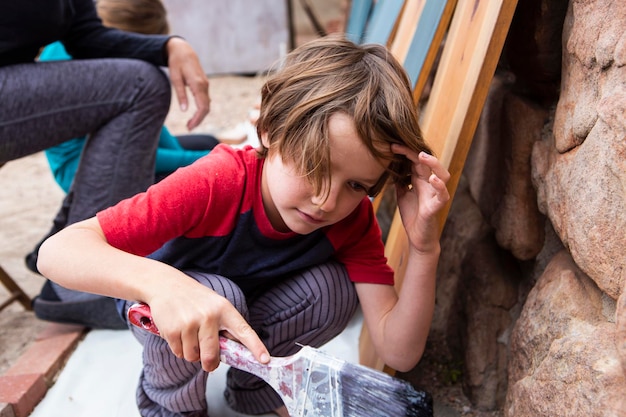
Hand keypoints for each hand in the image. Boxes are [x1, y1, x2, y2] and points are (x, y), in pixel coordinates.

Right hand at [147, 281, 268, 371]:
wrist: (166, 285)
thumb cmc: (194, 299)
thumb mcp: (215, 306)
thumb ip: (224, 327)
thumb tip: (233, 352)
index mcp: (224, 309)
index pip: (243, 331)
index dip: (255, 347)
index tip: (265, 360)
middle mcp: (209, 316)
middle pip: (212, 355)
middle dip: (210, 364)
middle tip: (208, 363)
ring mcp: (190, 323)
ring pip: (193, 357)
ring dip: (191, 353)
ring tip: (188, 335)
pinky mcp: (174, 330)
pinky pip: (179, 353)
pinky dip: (178, 349)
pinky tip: (178, 332)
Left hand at [165, 37, 210, 129]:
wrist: (183, 50)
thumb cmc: (177, 63)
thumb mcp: (175, 78)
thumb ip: (180, 94)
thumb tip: (184, 110)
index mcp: (198, 84)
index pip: (202, 107)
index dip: (197, 119)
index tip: (189, 127)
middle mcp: (204, 86)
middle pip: (206, 108)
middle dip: (199, 120)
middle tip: (188, 128)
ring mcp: (205, 85)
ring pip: (207, 105)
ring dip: (200, 116)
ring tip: (189, 124)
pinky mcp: (204, 85)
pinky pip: (205, 100)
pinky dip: (201, 109)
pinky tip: (194, 114)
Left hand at [391, 145, 449, 250]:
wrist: (418, 238)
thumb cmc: (413, 215)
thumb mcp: (402, 195)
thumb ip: (400, 181)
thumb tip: (391, 167)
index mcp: (421, 181)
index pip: (415, 161)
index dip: (405, 152)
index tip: (391, 146)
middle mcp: (430, 185)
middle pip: (429, 164)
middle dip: (415, 152)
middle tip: (399, 146)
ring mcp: (435, 195)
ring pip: (443, 175)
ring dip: (434, 164)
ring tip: (422, 156)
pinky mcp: (436, 207)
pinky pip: (443, 195)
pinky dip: (440, 187)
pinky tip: (433, 179)